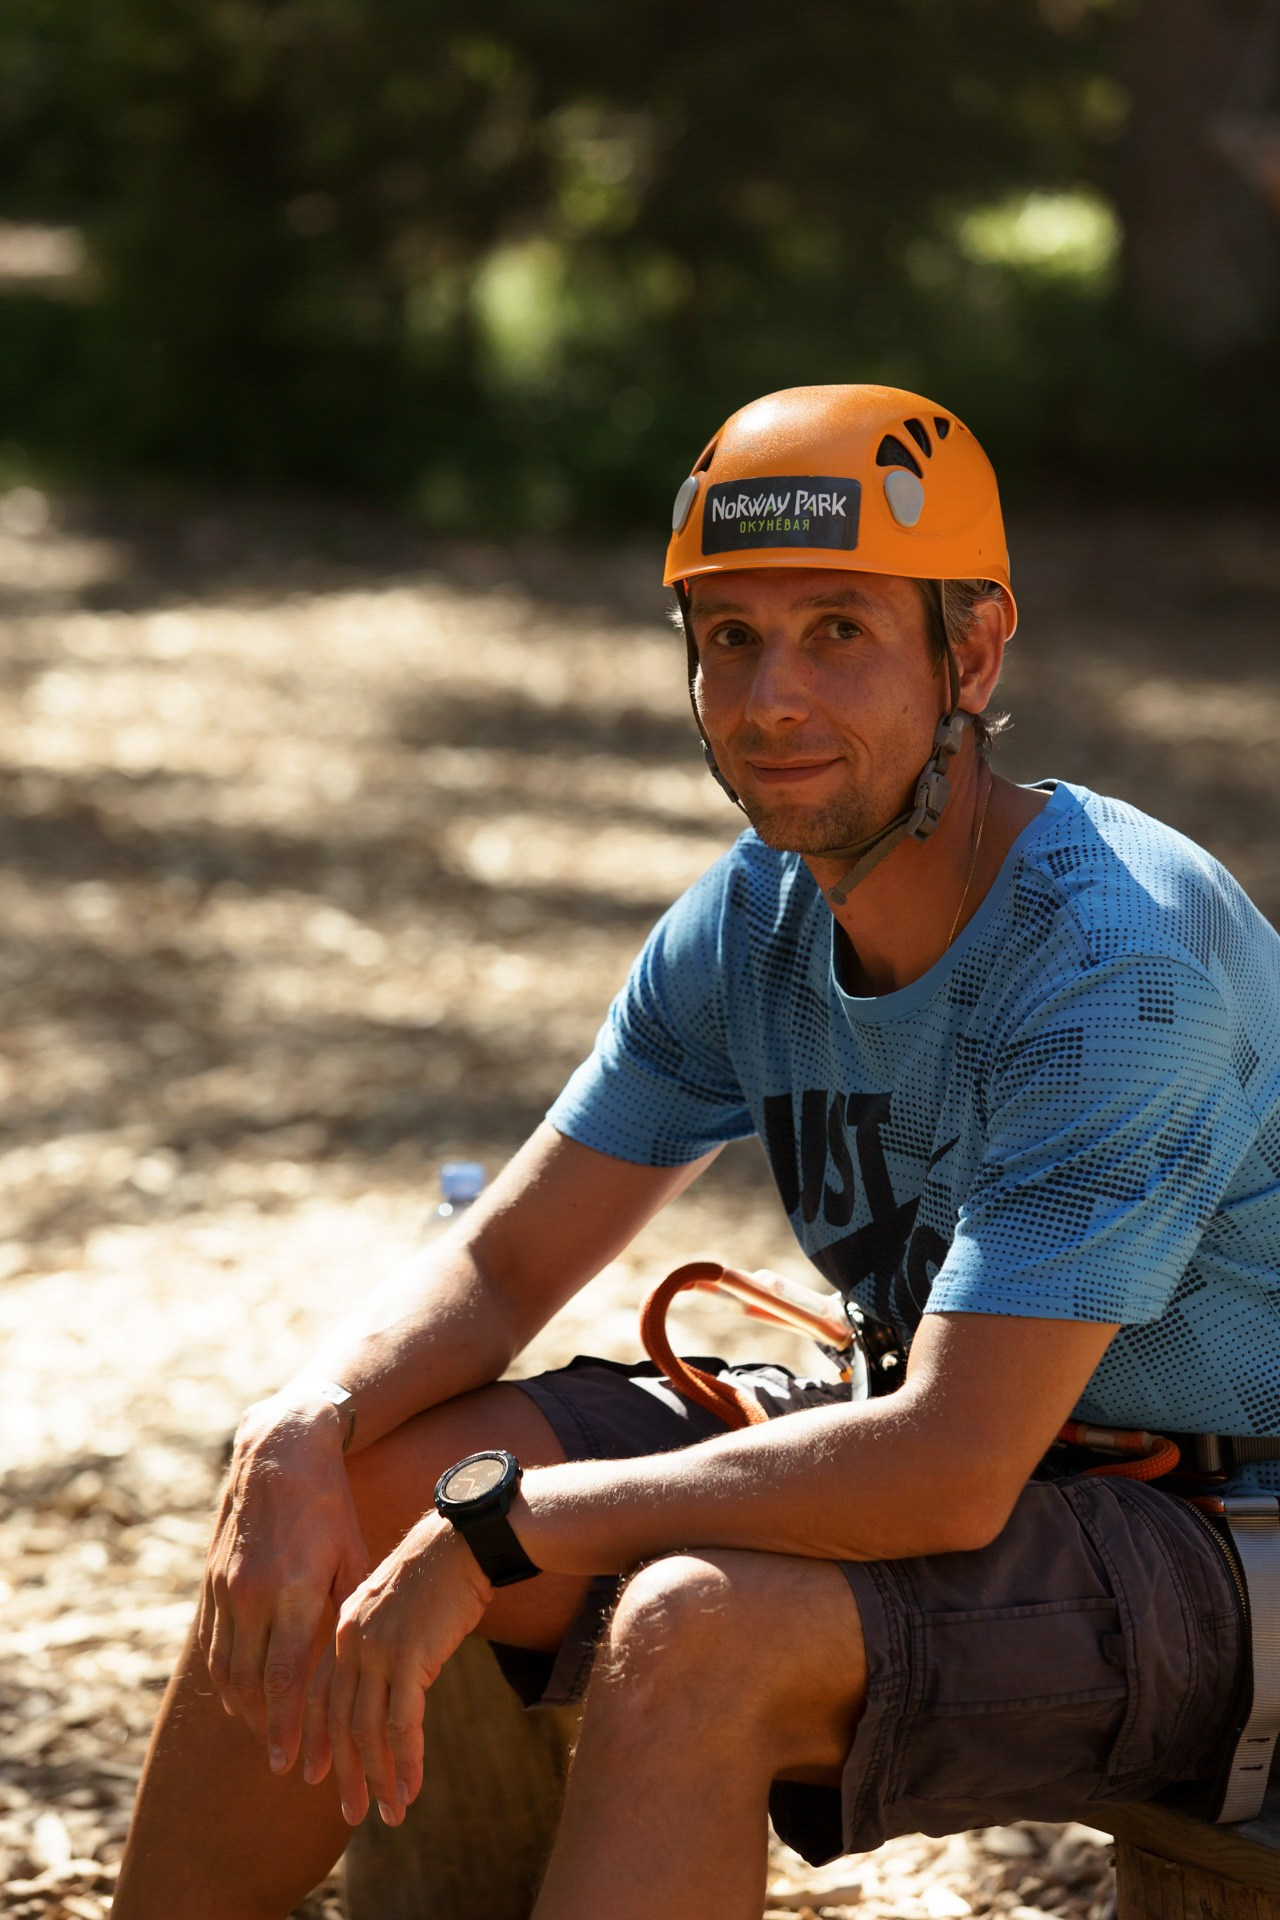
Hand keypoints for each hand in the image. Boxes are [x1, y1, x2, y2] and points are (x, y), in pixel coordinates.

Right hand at [198, 1393, 369, 1774]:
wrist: (277, 1451)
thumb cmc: (328, 1504)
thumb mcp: (350, 1554)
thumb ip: (345, 1610)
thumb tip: (350, 1666)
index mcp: (294, 1590)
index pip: (284, 1678)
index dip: (288, 1727)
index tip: (294, 1765)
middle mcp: (252, 1594)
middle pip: (250, 1685)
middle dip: (264, 1728)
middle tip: (282, 1759)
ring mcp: (225, 1588)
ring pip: (224, 1669)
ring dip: (241, 1707)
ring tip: (262, 1730)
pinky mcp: (209, 1580)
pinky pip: (211, 1643)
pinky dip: (224, 1675)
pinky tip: (240, 1691)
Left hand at [301, 1512, 491, 1826]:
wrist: (463, 1540)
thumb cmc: (437, 1570)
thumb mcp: (394, 1604)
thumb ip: (379, 1639)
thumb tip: (383, 1678)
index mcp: (344, 1629)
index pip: (319, 1695)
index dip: (316, 1739)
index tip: (315, 1775)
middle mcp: (352, 1642)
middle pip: (338, 1721)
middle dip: (346, 1773)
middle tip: (351, 1813)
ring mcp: (378, 1649)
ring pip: (367, 1730)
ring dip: (378, 1777)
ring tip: (389, 1813)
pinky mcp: (409, 1656)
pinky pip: (402, 1723)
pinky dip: (406, 1761)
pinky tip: (412, 1788)